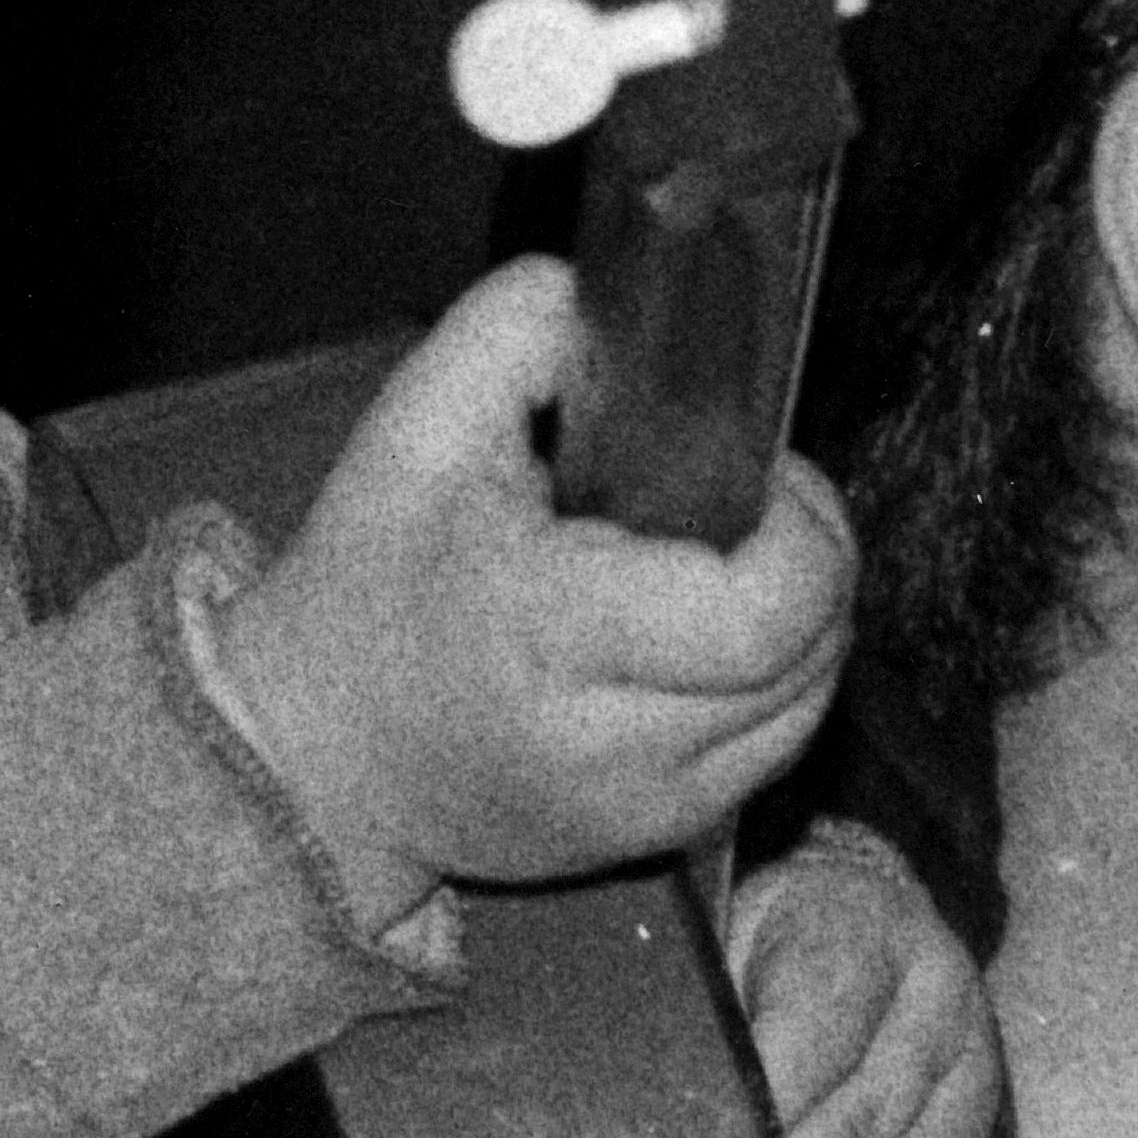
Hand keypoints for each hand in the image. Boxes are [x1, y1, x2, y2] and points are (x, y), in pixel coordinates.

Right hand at [188, 256, 855, 908]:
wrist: (323, 755)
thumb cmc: (368, 586)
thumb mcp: (415, 426)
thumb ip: (518, 329)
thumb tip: (628, 306)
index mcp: (552, 635)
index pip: (766, 612)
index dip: (805, 528)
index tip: (760, 469)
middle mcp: (613, 743)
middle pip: (812, 651)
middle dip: (815, 554)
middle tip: (751, 497)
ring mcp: (651, 804)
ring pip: (814, 702)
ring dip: (807, 617)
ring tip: (730, 561)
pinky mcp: (670, 831)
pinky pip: (783, 743)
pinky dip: (781, 678)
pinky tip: (715, 632)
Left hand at [722, 824, 1002, 1137]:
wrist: (867, 915)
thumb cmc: (773, 937)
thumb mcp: (728, 931)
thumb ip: (707, 1009)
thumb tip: (667, 1111)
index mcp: (863, 932)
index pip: (813, 1041)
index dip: (760, 1116)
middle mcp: (936, 997)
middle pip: (859, 1121)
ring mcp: (969, 1066)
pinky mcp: (974, 1124)